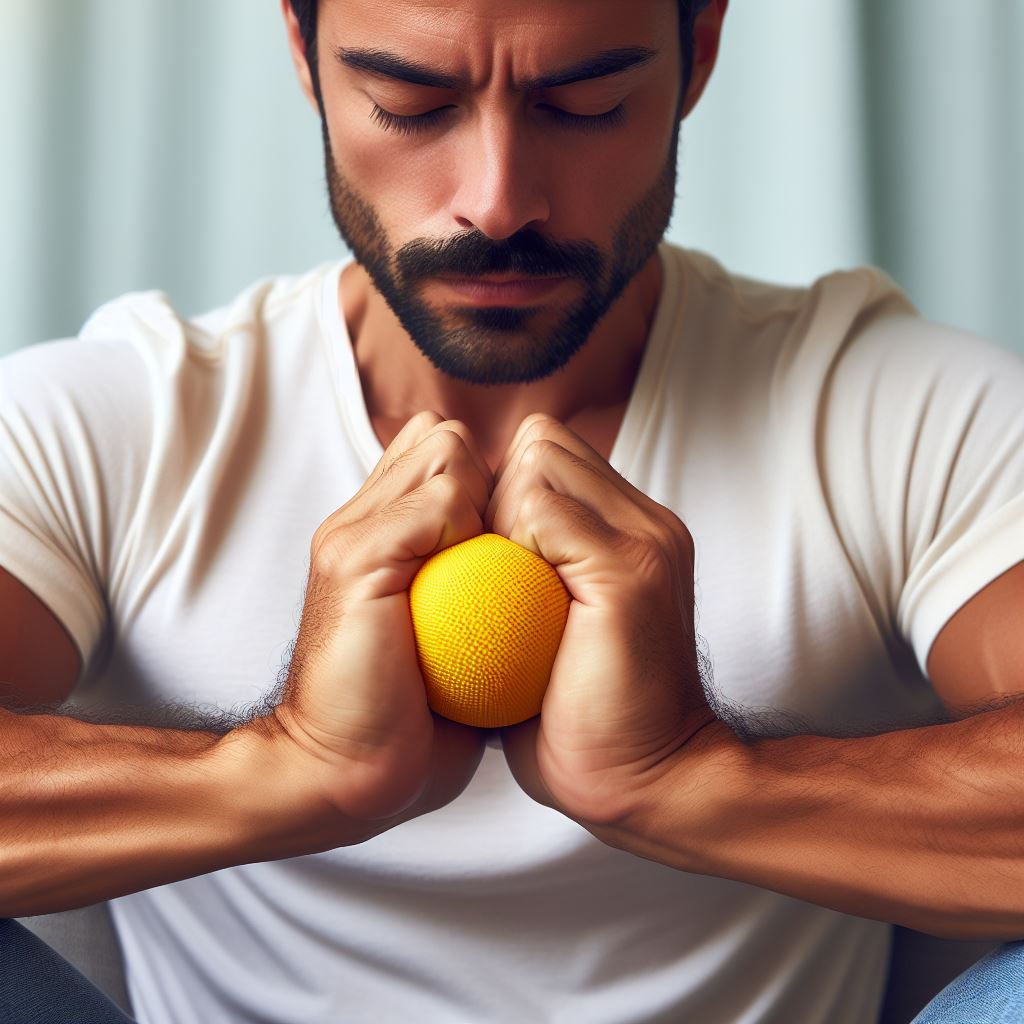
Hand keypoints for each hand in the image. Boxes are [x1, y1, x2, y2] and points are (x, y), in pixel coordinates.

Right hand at [270, 410, 492, 835]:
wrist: (348, 770)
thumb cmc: (411, 716)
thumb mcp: (454, 639)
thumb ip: (477, 589)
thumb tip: (540, 570)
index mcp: (380, 530)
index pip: (442, 451)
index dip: (491, 481)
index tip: (520, 540)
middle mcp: (361, 516)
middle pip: (445, 437)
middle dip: (495, 479)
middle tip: (514, 551)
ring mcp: (353, 531)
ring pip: (445, 449)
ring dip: (489, 497)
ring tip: (500, 567)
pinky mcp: (356, 556)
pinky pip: (439, 500)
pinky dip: (475, 527)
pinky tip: (489, 585)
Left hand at [485, 414, 717, 832]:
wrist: (646, 781)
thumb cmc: (583, 721)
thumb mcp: (550, 632)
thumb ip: (526, 579)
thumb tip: (467, 554)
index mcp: (629, 531)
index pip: (547, 453)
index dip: (500, 490)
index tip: (480, 557)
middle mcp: (645, 521)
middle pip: (541, 440)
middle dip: (495, 489)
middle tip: (485, 567)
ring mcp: (645, 538)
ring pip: (538, 458)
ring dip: (498, 511)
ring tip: (496, 584)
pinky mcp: (629, 569)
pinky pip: (542, 507)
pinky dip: (506, 538)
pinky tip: (502, 599)